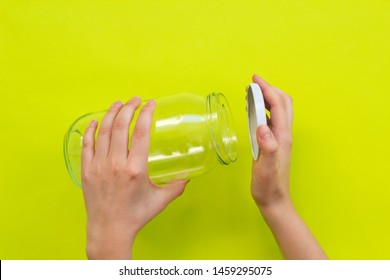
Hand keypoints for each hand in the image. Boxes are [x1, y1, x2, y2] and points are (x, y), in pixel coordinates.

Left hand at [81, 98, 187, 259]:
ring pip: (103, 131)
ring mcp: (99, 166)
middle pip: (121, 125)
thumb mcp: (161, 200)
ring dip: (111, 113)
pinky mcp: (87, 170)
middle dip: (129, 107)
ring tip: (119, 103)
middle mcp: (116, 163)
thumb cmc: (135, 216)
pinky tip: (95, 120)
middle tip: (136, 99)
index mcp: (136, 168)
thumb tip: (189, 176)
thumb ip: (177, 186)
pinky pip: (86, 144)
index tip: (151, 103)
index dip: (146, 113)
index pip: (142, 132)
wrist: (109, 230)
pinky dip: (90, 130)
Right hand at [250, 74, 292, 209]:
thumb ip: (267, 146)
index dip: (267, 89)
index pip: (278, 105)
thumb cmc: (268, 186)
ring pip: (278, 110)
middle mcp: (283, 134)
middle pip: (283, 103)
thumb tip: (262, 126)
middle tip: (253, 82)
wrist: (273, 199)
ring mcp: (279, 139)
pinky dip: (263, 110)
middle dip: (270, 89)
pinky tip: (253, 112)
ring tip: (251, 93)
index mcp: (282, 136)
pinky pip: (271, 120)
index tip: (254, 80)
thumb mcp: (266, 167)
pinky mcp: (273, 144)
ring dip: (267, 97)